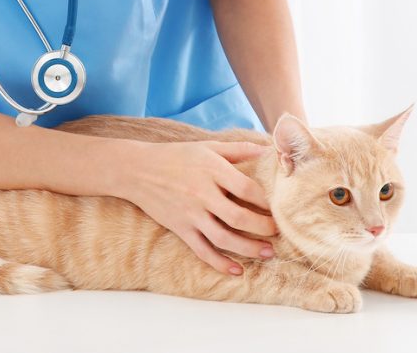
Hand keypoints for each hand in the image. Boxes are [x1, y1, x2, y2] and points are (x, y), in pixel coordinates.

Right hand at [117, 140, 277, 274]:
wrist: (137, 170)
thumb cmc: (176, 156)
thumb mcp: (207, 146)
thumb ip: (238, 149)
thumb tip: (267, 148)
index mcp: (212, 171)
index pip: (246, 190)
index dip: (266, 202)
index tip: (279, 207)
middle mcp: (202, 194)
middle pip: (239, 217)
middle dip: (263, 228)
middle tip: (279, 232)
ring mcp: (190, 214)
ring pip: (224, 238)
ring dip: (249, 249)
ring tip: (268, 253)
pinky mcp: (180, 228)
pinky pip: (202, 250)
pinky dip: (219, 263)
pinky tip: (236, 270)